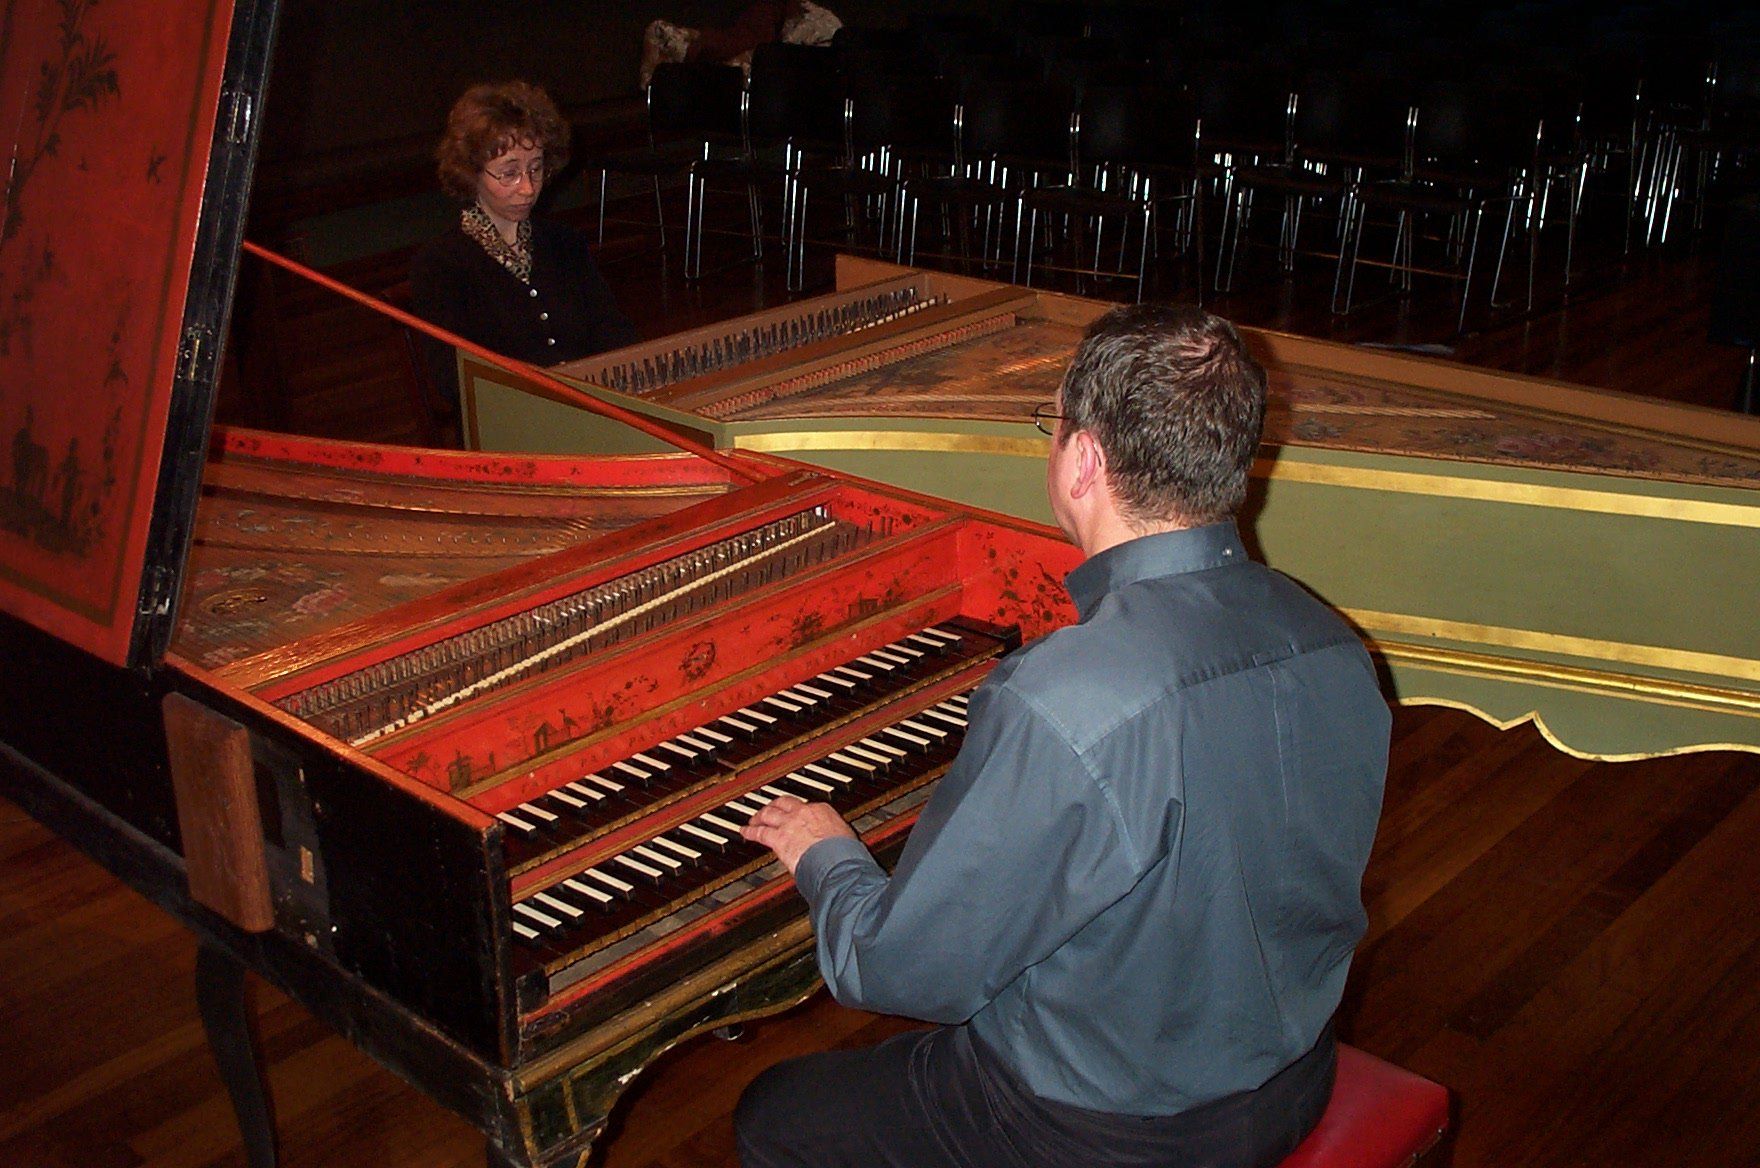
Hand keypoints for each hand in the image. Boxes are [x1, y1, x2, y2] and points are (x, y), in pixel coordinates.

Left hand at [742, 795, 856, 873]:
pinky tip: (744, 832)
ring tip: (753, 819)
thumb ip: (837, 837)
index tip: (794, 813)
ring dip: (759, 816)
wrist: (837, 861)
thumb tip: (840, 844)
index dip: (796, 810)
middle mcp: (803, 812)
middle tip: (768, 809)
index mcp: (822, 810)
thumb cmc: (845, 854)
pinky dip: (750, 831)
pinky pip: (760, 833)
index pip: (805, 805)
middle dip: (774, 805)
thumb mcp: (846, 838)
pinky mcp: (778, 838)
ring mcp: (789, 824)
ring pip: (768, 814)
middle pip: (783, 803)